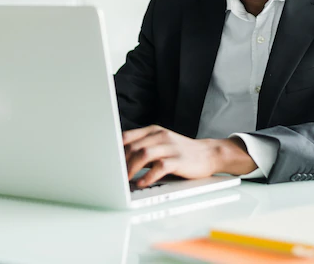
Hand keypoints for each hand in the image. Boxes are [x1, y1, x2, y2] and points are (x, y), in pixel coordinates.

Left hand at [123, 125, 257, 187]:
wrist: (208, 154)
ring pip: (144, 154)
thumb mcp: (161, 142)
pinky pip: (160, 167)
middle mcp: (161, 136)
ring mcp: (170, 147)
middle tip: (112, 175)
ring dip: (131, 168)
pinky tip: (142, 183)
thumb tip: (119, 159)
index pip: (127, 136)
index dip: (114, 149)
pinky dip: (148, 176)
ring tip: (124, 180)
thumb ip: (143, 146)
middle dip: (120, 162)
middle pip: (133, 146)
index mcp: (153, 131)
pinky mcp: (179, 160)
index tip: (105, 161)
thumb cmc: (181, 151)